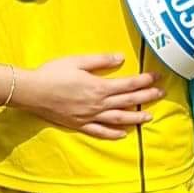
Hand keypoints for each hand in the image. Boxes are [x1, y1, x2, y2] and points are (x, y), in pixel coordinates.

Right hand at [17, 54, 159, 138]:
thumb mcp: (77, 61)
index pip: (128, 84)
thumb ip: (100, 61)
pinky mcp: (79, 124)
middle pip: (127, 101)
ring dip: (135, 118)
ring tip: (148, 117)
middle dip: (146, 97)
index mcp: (99, 87)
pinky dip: (113, 134)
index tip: (157, 77)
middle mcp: (97, 104)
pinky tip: (123, 133)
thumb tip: (121, 58)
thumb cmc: (52, 73)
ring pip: (118, 119)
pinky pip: (100, 131)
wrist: (32, 92)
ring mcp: (89, 117)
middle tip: (160, 94)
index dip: (144, 80)